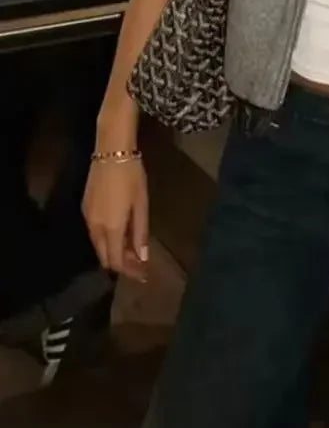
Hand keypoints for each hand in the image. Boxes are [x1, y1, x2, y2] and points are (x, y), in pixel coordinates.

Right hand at [82, 158, 148, 282]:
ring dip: (114, 251)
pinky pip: (95, 233)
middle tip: (140, 264)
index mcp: (111, 228)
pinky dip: (107, 240)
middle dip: (122, 264)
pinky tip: (120, 235)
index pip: (116, 261)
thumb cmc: (131, 176)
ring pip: (98, 245)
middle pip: (104, 256)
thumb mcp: (141, 204)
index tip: (143, 275)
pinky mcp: (85, 208)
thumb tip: (143, 257)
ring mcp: (87, 218)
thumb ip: (140, 232)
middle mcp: (94, 227)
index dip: (130, 271)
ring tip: (133, 250)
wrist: (111, 151)